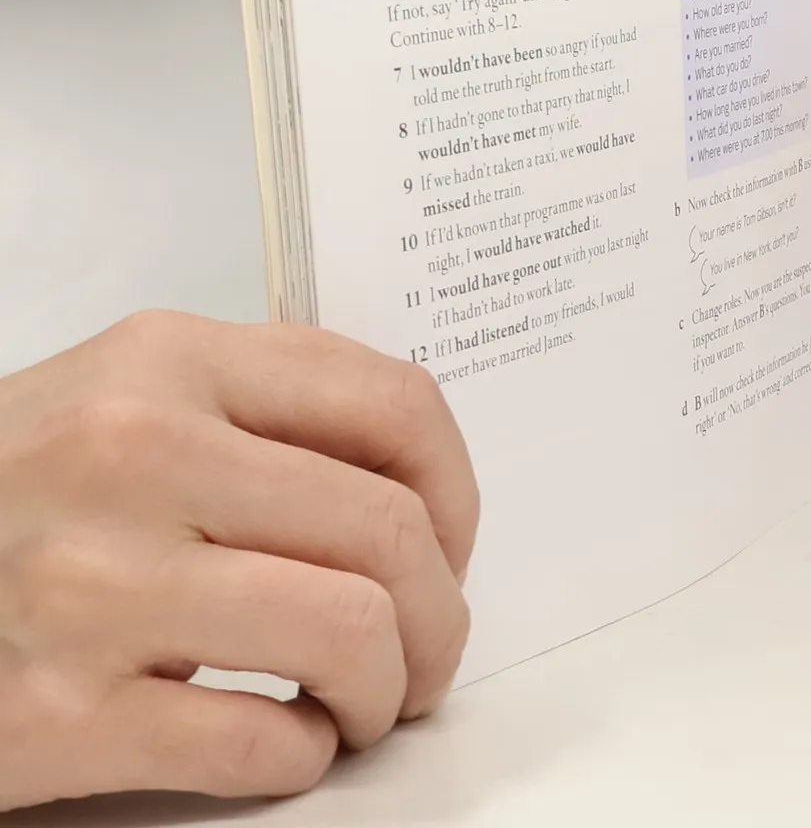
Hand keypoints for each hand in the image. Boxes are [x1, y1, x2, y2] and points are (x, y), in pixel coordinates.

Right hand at [0, 311, 478, 808]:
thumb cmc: (6, 495)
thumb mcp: (121, 398)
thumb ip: (258, 405)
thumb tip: (417, 474)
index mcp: (165, 362)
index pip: (391, 403)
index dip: (457, 486)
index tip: (454, 541)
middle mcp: (133, 456)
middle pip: (388, 528)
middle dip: (441, 608)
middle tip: (430, 648)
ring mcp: (91, 587)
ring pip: (348, 632)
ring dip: (390, 685)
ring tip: (371, 701)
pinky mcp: (55, 718)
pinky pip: (259, 742)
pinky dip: (304, 757)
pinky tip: (289, 745)